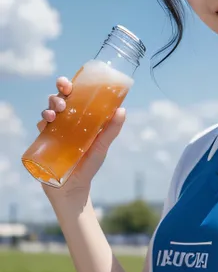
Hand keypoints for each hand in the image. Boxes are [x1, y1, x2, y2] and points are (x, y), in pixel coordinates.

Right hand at [38, 76, 125, 207]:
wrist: (73, 188)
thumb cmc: (90, 166)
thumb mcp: (102, 146)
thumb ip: (111, 130)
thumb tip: (122, 110)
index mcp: (81, 118)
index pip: (75, 96)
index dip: (71, 86)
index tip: (70, 82)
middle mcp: (67, 121)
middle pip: (60, 99)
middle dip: (59, 92)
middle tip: (64, 94)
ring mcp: (55, 130)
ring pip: (49, 110)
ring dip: (51, 105)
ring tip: (56, 112)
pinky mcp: (44, 141)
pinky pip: (41, 126)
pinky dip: (42, 121)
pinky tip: (47, 122)